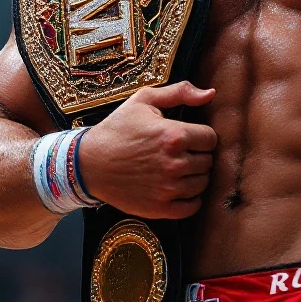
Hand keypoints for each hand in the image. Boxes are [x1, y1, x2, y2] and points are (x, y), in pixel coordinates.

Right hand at [78, 81, 216, 218]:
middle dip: (199, 155)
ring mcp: (167, 189)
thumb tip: (211, 94)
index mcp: (174, 135)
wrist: (89, 162)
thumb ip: (181, 92)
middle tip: (183, 152)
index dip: (202, 136)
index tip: (190, 136)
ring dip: (195, 176)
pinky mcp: (159, 209)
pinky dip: (191, 198)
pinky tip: (179, 187)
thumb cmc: (118, 128)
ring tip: (179, 168)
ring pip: (203, 184)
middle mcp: (174, 164)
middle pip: (208, 162)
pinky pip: (192, 207)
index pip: (211, 139)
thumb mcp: (145, 100)